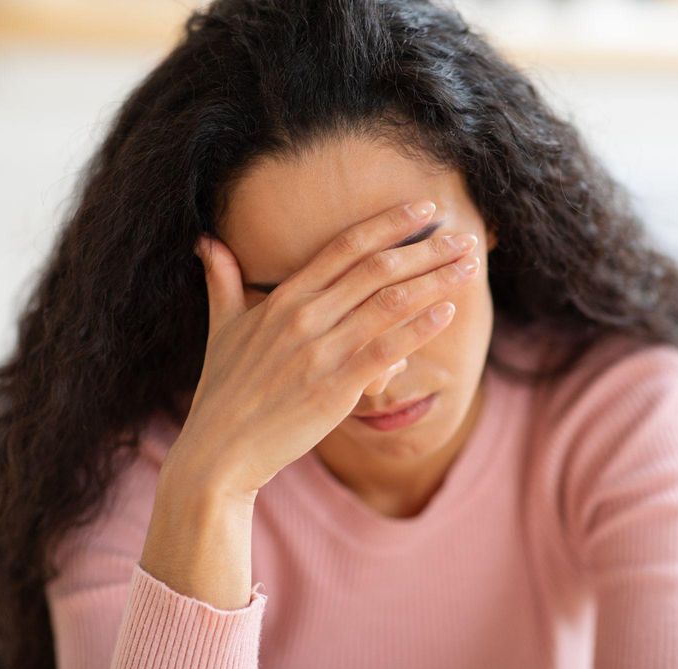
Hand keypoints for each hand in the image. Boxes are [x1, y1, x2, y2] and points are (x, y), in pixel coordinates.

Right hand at [168, 200, 479, 497]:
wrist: (219, 452)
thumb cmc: (222, 391)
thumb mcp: (220, 328)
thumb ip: (222, 281)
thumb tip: (207, 243)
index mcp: (284, 298)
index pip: (345, 246)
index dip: (389, 223)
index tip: (424, 207)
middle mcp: (305, 316)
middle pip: (377, 268)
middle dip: (427, 248)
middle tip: (464, 236)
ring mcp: (321, 351)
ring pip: (390, 303)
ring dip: (436, 280)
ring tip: (470, 266)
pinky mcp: (335, 388)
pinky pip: (386, 350)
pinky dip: (420, 328)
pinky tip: (448, 312)